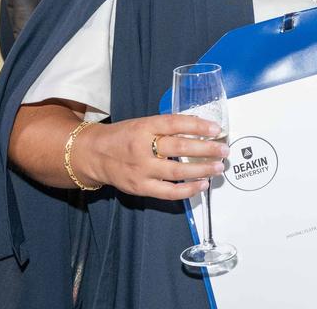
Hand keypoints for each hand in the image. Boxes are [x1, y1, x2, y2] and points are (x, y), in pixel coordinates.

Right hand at [76, 115, 226, 200]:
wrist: (92, 154)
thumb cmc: (122, 137)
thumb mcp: (142, 124)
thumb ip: (166, 127)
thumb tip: (199, 128)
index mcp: (143, 127)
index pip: (174, 123)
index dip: (197, 126)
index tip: (216, 129)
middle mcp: (142, 147)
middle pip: (179, 148)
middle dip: (206, 150)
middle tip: (224, 150)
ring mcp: (141, 170)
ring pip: (177, 172)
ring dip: (202, 170)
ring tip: (218, 167)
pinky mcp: (139, 188)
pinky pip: (168, 192)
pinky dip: (187, 190)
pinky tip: (202, 185)